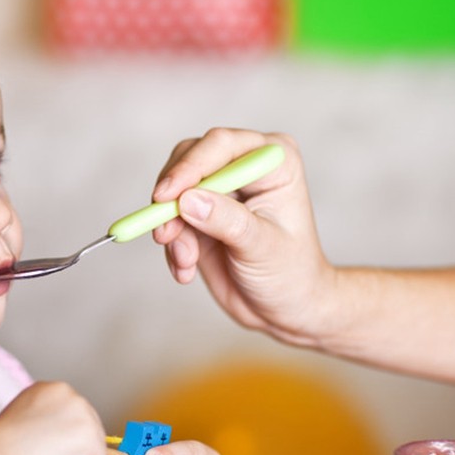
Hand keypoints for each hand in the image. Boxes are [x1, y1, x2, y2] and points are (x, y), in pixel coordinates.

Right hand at [0, 381, 108, 454]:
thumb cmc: (3, 447)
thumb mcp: (26, 425)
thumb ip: (47, 428)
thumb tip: (63, 446)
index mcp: (51, 390)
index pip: (73, 415)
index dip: (68, 439)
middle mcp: (70, 396)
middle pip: (88, 429)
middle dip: (76, 454)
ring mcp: (83, 416)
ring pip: (94, 448)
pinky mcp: (90, 440)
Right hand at [151, 128, 335, 346]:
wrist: (284, 308)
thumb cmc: (290, 274)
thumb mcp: (262, 247)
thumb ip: (227, 221)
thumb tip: (188, 200)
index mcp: (272, 161)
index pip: (221, 145)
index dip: (190, 167)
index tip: (166, 197)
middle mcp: (242, 165)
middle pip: (188, 160)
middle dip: (172, 199)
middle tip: (165, 234)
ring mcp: (218, 189)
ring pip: (172, 191)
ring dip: (172, 230)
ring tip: (186, 262)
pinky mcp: (198, 213)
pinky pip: (168, 219)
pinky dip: (172, 246)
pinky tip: (186, 270)